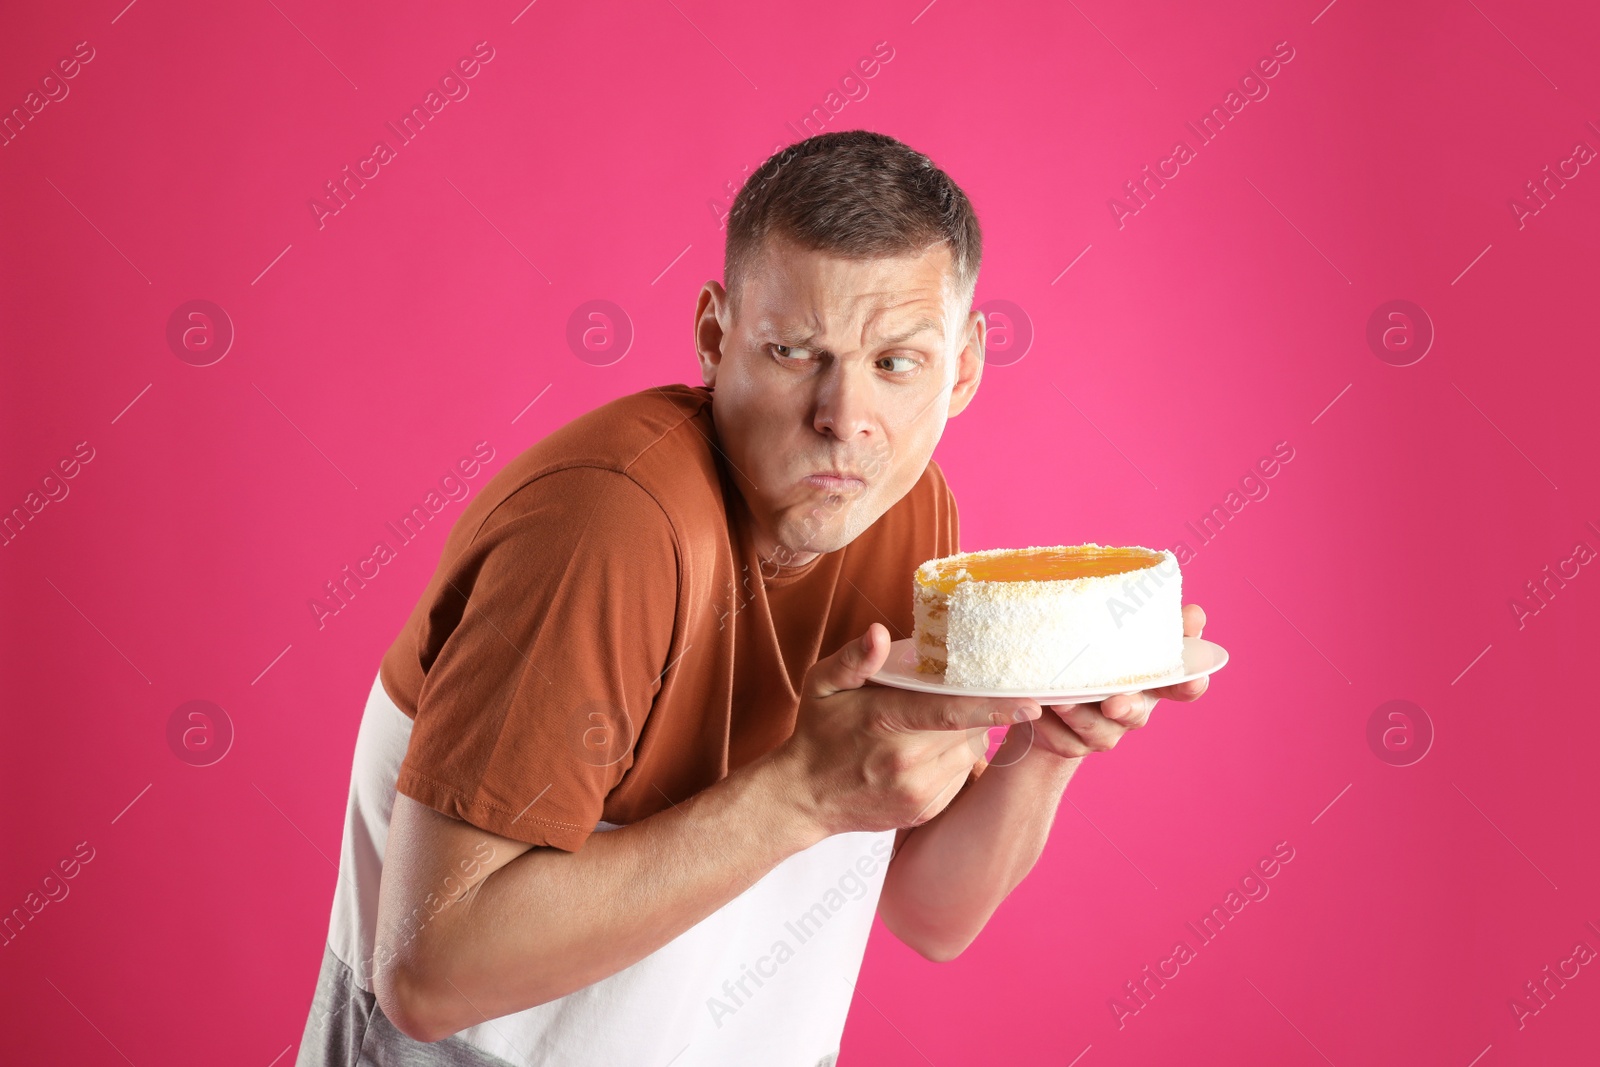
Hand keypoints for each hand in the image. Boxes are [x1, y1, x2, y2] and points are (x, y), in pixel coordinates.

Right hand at [775, 623, 1043, 835]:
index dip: (994, 706)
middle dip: (970, 709)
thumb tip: (880, 632)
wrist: (802, 798)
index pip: (950, 712)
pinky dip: (951, 761)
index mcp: (884, 724)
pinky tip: (921, 754)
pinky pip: (959, 776)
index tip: (1032, 701)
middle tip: (948, 696)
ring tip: (923, 728)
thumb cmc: (816, 733)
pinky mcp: (925, 810)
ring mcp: (917, 792)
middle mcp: (906, 762)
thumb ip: (854, 660)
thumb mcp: (822, 686)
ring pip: (967, 752)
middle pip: (966, 728)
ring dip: (960, 735)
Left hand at [1027, 603, 1209, 759]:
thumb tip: (1195, 611)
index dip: (1191, 684)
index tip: (1193, 677)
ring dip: (1077, 712)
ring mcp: (1106, 732)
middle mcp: (1134, 710)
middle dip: (1126, 707)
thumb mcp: (1114, 636)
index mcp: (1150, 683)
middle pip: (1136, 712)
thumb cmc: (1090, 659)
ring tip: (1059, 697)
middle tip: (1113, 702)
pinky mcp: (1074, 745)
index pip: (1182, 687)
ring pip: (1094, 727)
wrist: (1050, 704)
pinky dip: (1048, 723)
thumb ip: (1146, 622)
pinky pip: (1062, 737)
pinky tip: (1036, 708)